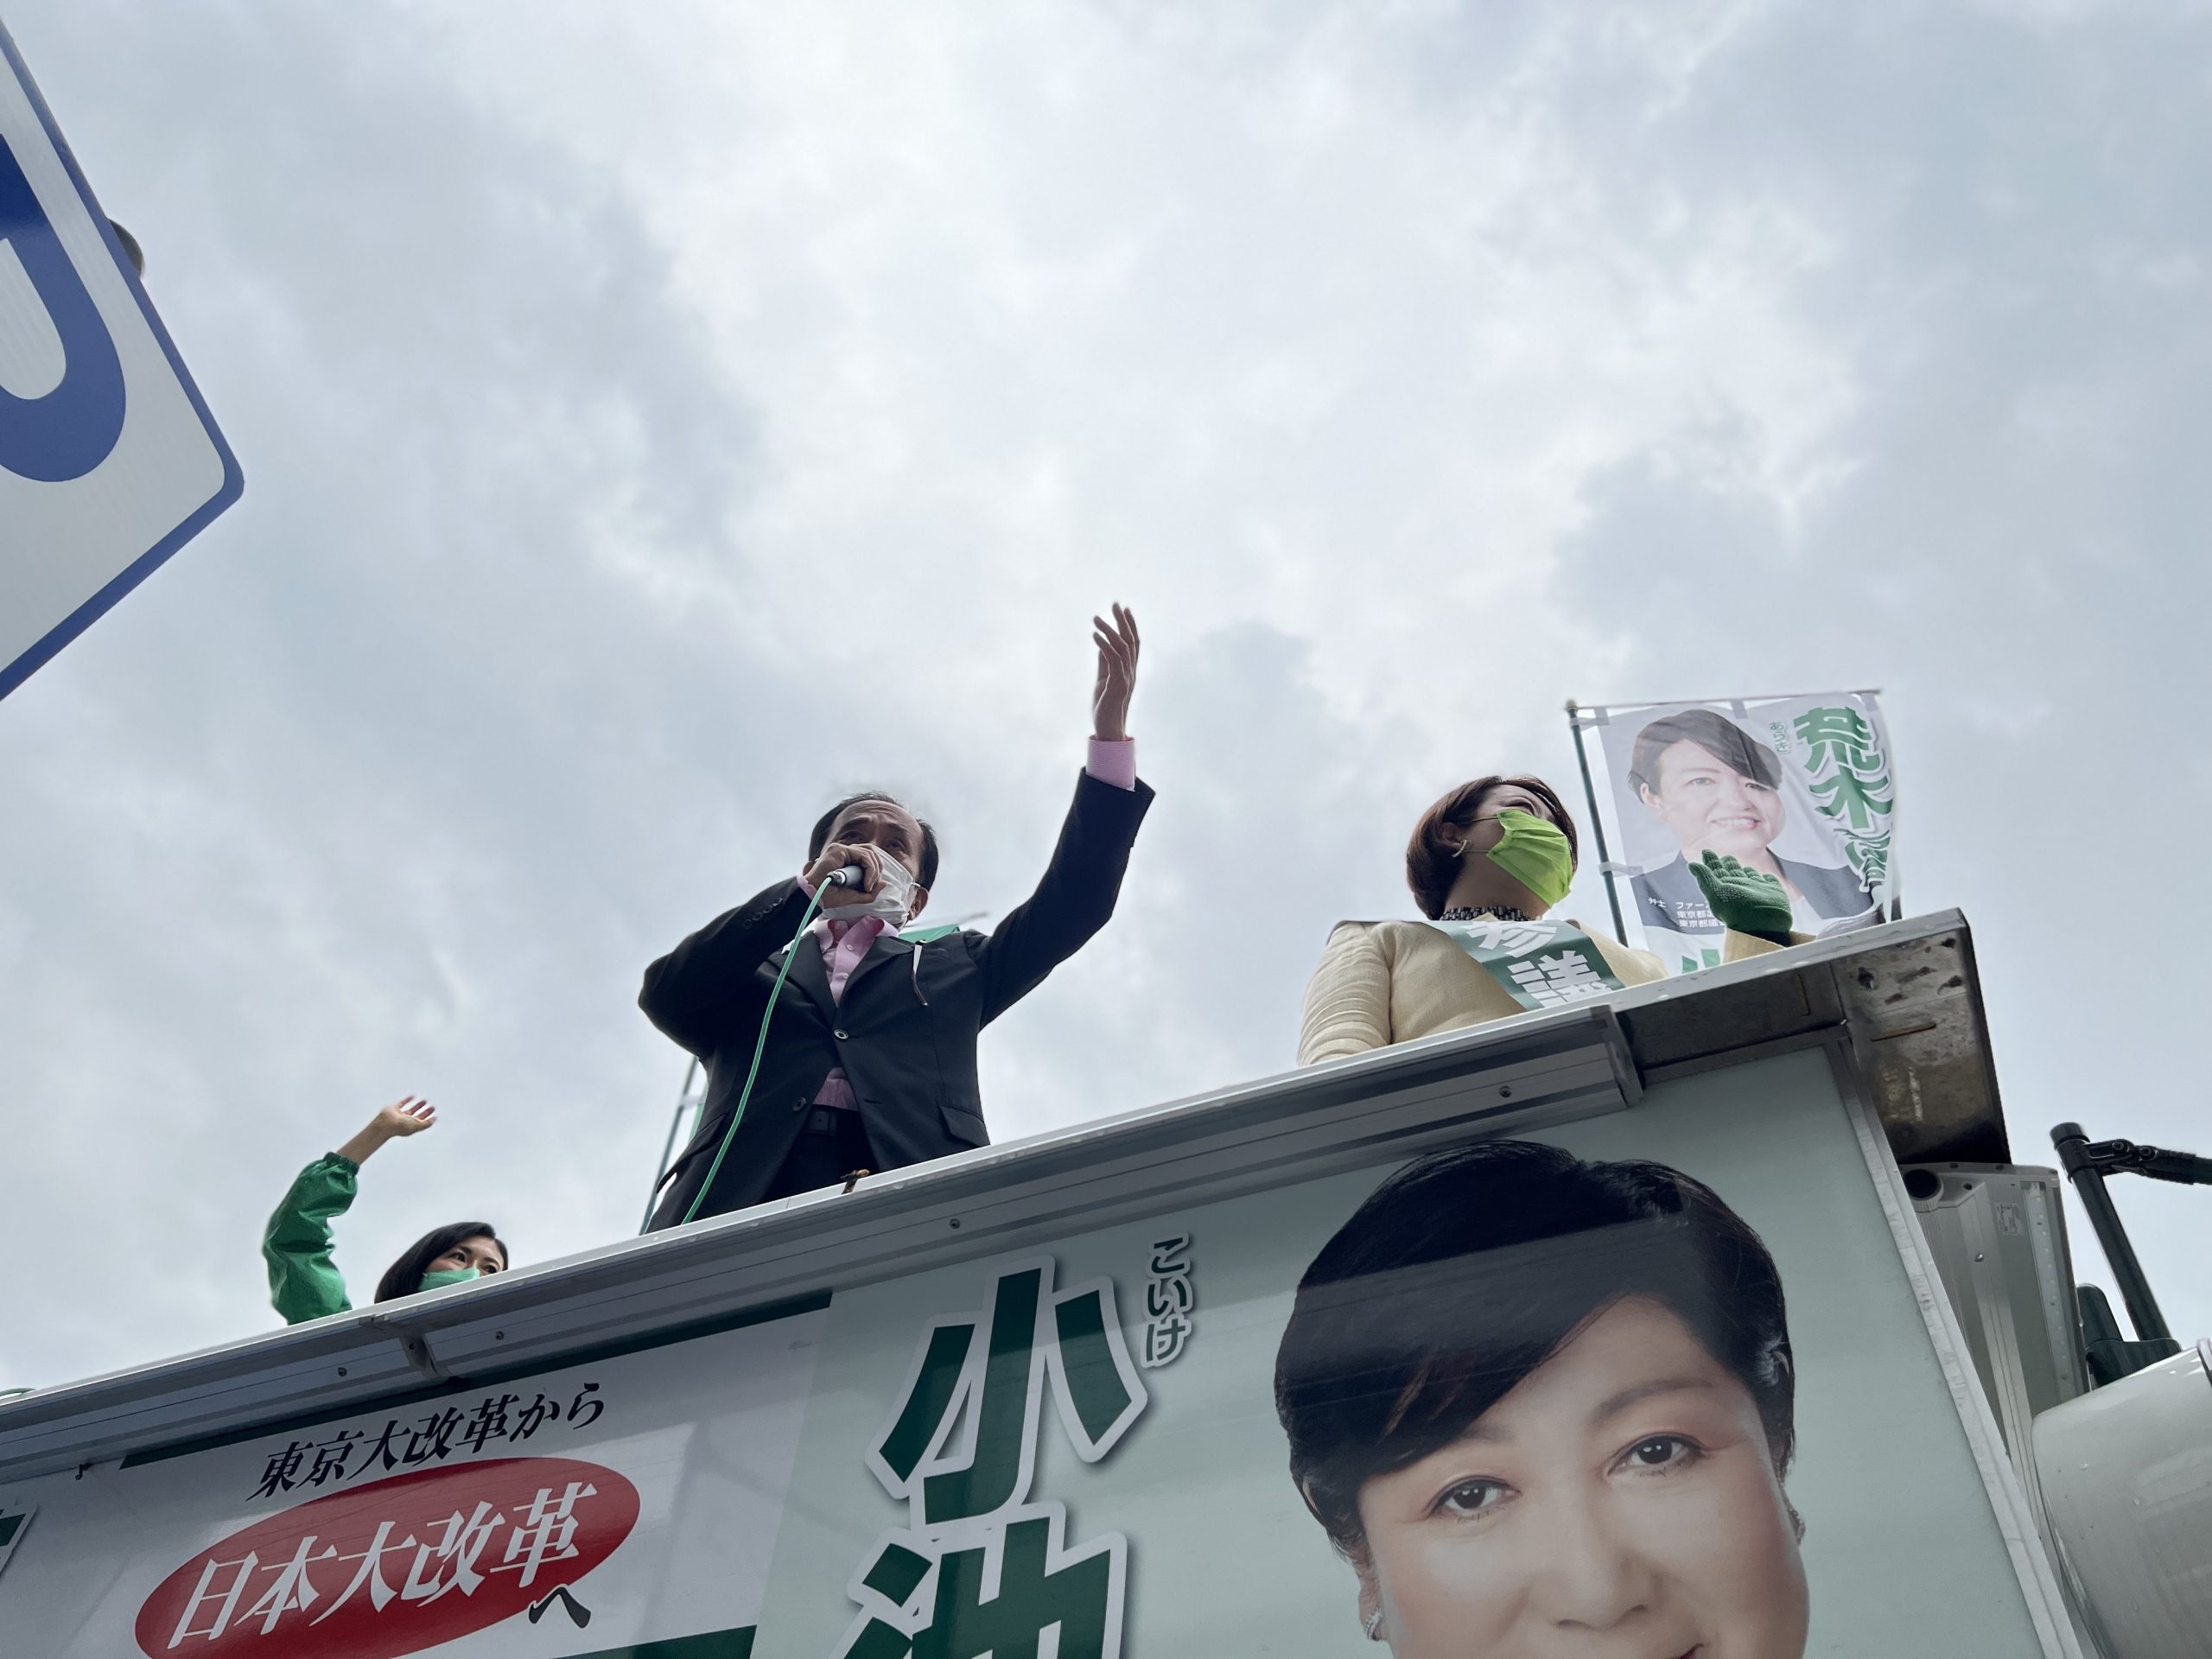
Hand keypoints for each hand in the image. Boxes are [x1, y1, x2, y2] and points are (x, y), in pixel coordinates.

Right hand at [374, 1096, 436, 1137]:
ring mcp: (399, 1116)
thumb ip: (426, 1124)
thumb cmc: (401, 1126)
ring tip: (425, 1101)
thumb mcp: (416, 1125)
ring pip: (410, 1110)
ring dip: (418, 1106)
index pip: (422, 1123)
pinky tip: (413, 1096)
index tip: (435, 1116)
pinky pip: (402, 1103)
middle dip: (425, 1112)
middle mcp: (406, 1122)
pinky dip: (407, 1099)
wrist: (385, 1123)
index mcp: (411, 1127)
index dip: (429, 1120)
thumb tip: (434, 1120)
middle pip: (417, 1117)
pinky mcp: (394, 1109)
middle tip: (433, 1107)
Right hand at [803, 840, 885, 907]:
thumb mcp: (855, 896)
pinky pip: (862, 856)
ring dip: (873, 870)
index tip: (871, 886)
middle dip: (877, 868)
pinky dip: (869, 870)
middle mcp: (844, 852)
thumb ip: (870, 891)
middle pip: (870, 850)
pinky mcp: (838, 850)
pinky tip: (866, 883)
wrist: (815, 897)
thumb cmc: (829, 896)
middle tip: (872, 884)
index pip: (868, 855)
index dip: (875, 868)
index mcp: (846, 859)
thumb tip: (885, 883)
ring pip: (868, 852)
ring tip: (868, 885)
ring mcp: (840, 849)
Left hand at [1091, 603, 1139, 742]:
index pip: (1133, 643)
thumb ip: (1104, 662)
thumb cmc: (1105, 706)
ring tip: (1095, 618)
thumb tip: (1101, 644)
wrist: (1108, 729)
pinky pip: (1113, 659)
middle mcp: (1131, 671)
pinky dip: (1104, 645)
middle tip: (1115, 603)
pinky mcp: (1118, 684)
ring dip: (1109, 630)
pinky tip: (1094, 635)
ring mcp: (1126, 677)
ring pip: (1122, 647)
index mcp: (1129, 670)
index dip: (1131, 625)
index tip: (1124, 609)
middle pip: (1131, 640)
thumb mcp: (1103, 680)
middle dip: (1123, 621)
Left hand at [1689, 851, 1793, 944]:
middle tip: (1725, 857)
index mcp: (1724, 887)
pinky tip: (1763, 875)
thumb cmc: (1739, 911)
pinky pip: (1767, 881)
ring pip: (1749, 875)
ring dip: (1744, 870)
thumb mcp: (1717, 893)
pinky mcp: (1773, 891)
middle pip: (1732, 872)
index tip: (1706, 851)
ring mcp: (1756, 889)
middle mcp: (1739, 887)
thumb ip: (1705, 878)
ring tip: (1740, 864)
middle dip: (1728, 864)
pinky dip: (1765, 877)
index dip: (1711, 861)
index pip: (1716, 871)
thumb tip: (1692, 865)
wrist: (1766, 925)